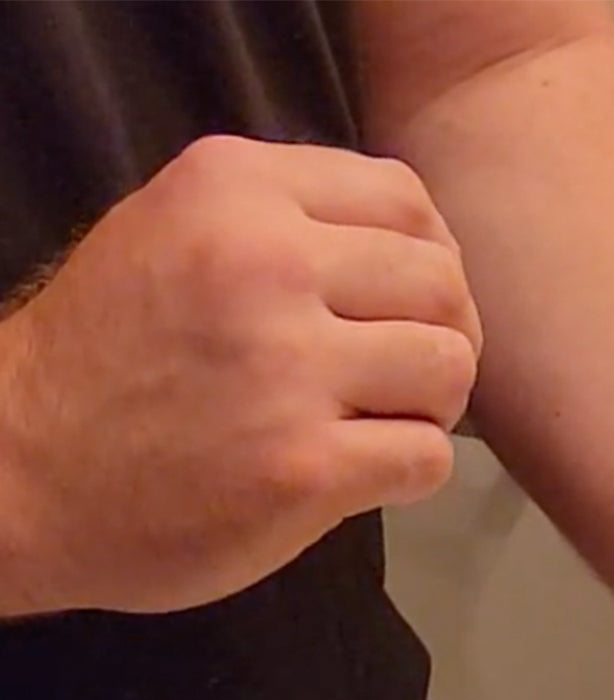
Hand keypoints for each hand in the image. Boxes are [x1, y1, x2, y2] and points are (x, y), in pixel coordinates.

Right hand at [0, 135, 481, 614]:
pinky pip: (428, 457)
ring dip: (432, 407)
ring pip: (449, 368)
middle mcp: (266, 264)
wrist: (21, 473)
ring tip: (381, 426)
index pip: (406, 198)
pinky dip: (412, 471)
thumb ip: (284, 225)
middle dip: (444, 338)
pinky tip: (362, 475)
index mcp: (236, 190)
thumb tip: (419, 254)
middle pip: (442, 285)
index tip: (408, 309)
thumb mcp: (175, 236)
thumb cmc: (107, 362)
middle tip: (404, 382)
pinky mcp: (303, 467)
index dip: (433, 261)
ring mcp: (286, 370)